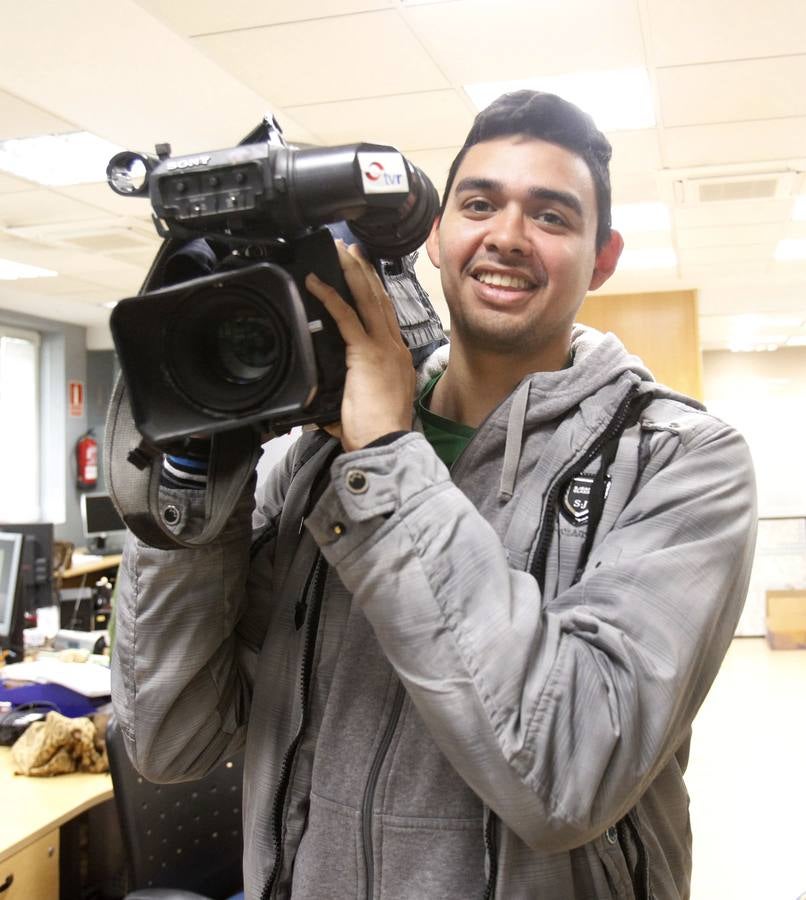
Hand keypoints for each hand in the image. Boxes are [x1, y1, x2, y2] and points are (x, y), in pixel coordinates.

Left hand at [305, 242, 414, 451]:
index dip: (375, 293)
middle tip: (352, 250)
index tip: (366, 277)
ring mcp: (383, 347)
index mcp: (397, 359)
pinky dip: (329, 296)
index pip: (386, 317)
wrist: (387, 443)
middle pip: (380, 299)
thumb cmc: (378, 433)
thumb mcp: (364, 408)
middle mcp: (394, 347)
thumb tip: (322, 410)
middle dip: (365, 271)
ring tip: (340, 252)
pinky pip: (346, 316)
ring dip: (353, 272)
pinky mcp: (366, 352)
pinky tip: (316, 281)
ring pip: (368, 299)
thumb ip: (346, 400)